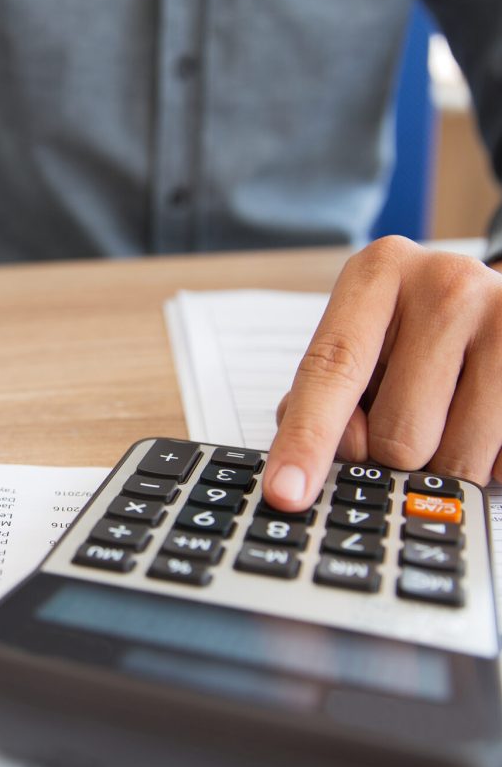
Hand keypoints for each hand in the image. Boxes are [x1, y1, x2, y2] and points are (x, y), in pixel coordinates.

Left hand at [263, 235, 501, 511]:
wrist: (494, 298)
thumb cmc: (410, 328)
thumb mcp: (357, 341)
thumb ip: (321, 397)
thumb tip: (338, 456)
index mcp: (378, 273)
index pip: (331, 370)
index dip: (307, 439)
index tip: (286, 493)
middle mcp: (446, 284)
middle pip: (396, 435)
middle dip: (391, 450)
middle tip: (406, 412)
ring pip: (456, 457)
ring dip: (444, 459)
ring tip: (449, 411)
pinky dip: (488, 459)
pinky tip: (483, 415)